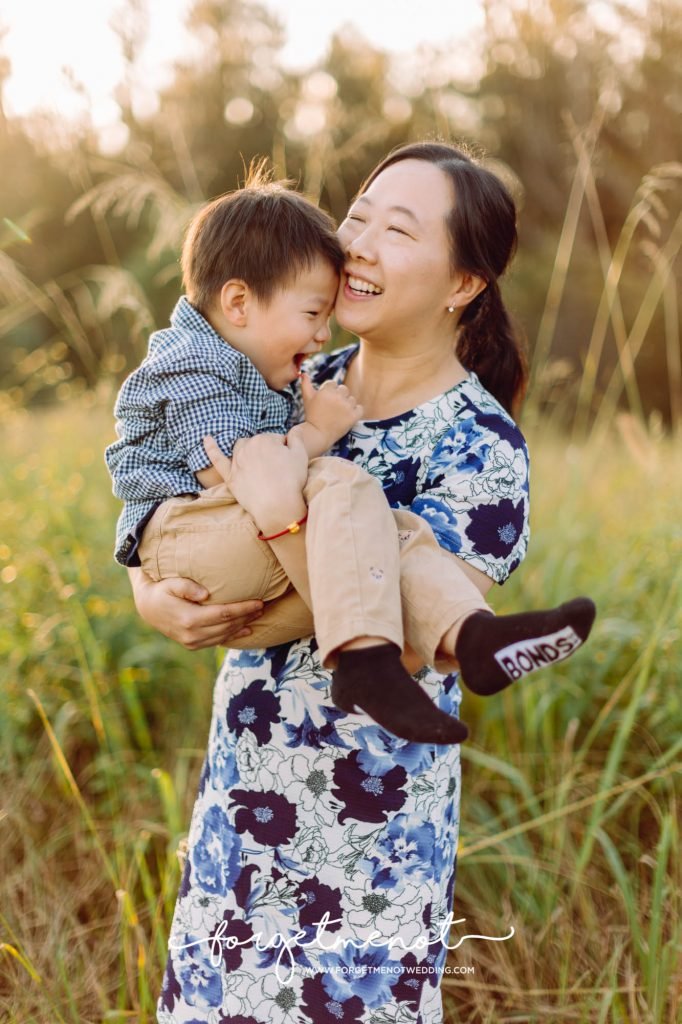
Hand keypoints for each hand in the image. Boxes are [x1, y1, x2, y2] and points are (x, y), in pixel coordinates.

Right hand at [128, 567, 263, 649]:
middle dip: (247, 616)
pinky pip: (218, 641)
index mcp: (189, 619)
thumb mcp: (171, 583)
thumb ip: (187, 587)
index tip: (258, 602)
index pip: (224, 614)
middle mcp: (192, 634)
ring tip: (258, 614)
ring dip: (243, 625)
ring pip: (225, 635)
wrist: (148, 608)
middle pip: (227, 626)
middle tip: (263, 606)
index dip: (243, 609)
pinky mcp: (193, 645)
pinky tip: (246, 630)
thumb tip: (206, 594)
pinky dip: (233, 636)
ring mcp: (193, 642)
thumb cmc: (162, 590)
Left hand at [203, 432, 307, 531]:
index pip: (276, 440)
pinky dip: (211, 448)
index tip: (289, 463)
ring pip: (241, 449)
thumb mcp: (301, 455)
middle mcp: (248, 447)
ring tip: (259, 464)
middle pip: (258, 444)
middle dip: (267, 451)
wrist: (278, 506)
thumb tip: (295, 428)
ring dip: (248, 452)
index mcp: (264, 439)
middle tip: (278, 469)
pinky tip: (206, 439)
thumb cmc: (292, 480)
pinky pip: (217, 460)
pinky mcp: (230, 477)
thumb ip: (297, 438)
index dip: (285, 451)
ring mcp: (237, 462)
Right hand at [300, 373, 362, 447]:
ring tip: (338, 414)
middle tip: (332, 408)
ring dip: (347, 404)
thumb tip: (304, 373)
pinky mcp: (354, 416)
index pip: (333, 384)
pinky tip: (347, 416)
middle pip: (344, 389)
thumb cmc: (312, 415)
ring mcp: (347, 406)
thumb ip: (306, 384)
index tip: (325, 402)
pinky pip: (359, 408)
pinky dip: (355, 412)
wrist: (317, 434)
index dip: (329, 392)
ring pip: (352, 399)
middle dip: (339, 396)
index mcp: (327, 391)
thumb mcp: (307, 398)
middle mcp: (338, 397)